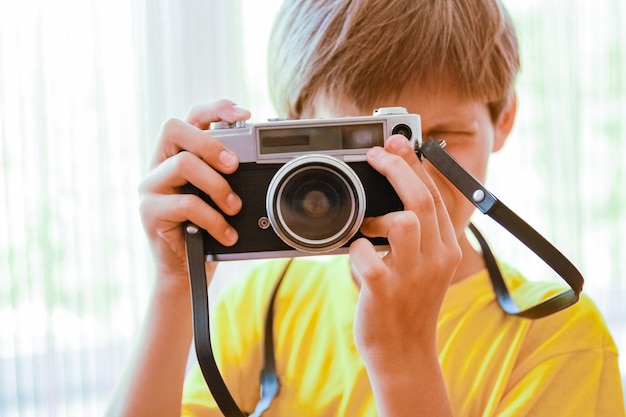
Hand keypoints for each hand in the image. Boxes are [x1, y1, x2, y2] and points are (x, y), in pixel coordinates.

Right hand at [138, 99, 250, 287]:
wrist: (186, 272)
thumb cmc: (206, 231)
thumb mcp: (220, 197)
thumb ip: (228, 175)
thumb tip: (259, 158)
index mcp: (177, 155)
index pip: (190, 117)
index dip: (215, 108)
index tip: (244, 113)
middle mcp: (159, 165)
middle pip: (175, 128)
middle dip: (211, 143)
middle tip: (235, 165)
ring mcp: (150, 187)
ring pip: (183, 164)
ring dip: (217, 185)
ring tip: (234, 207)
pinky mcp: (150, 211)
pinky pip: (186, 203)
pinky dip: (214, 219)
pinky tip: (226, 233)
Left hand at [350, 134, 461, 363]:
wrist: (405, 354)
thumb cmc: (408, 306)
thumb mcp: (425, 267)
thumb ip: (417, 236)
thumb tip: (395, 200)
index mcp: (446, 249)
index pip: (437, 195)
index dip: (416, 164)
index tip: (399, 143)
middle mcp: (435, 259)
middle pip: (422, 199)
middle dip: (398, 167)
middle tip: (377, 153)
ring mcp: (412, 276)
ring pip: (404, 222)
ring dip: (379, 215)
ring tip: (368, 226)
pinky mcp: (385, 291)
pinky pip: (367, 257)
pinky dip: (356, 249)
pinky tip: (355, 253)